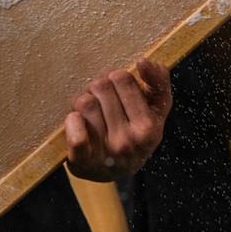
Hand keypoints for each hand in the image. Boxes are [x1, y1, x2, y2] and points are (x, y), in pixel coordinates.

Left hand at [64, 59, 173, 181]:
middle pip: (101, 87)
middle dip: (99, 89)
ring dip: (84, 103)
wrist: (116, 170)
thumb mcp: (156, 110)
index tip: (118, 89)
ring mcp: (105, 152)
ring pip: (85, 103)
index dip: (117, 79)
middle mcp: (129, 142)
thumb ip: (158, 83)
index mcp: (149, 127)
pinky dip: (72, 122)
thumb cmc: (136, 132)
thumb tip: (144, 62)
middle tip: (102, 101)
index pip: (122, 78)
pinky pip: (75, 134)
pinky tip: (76, 122)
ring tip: (91, 112)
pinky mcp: (83, 162)